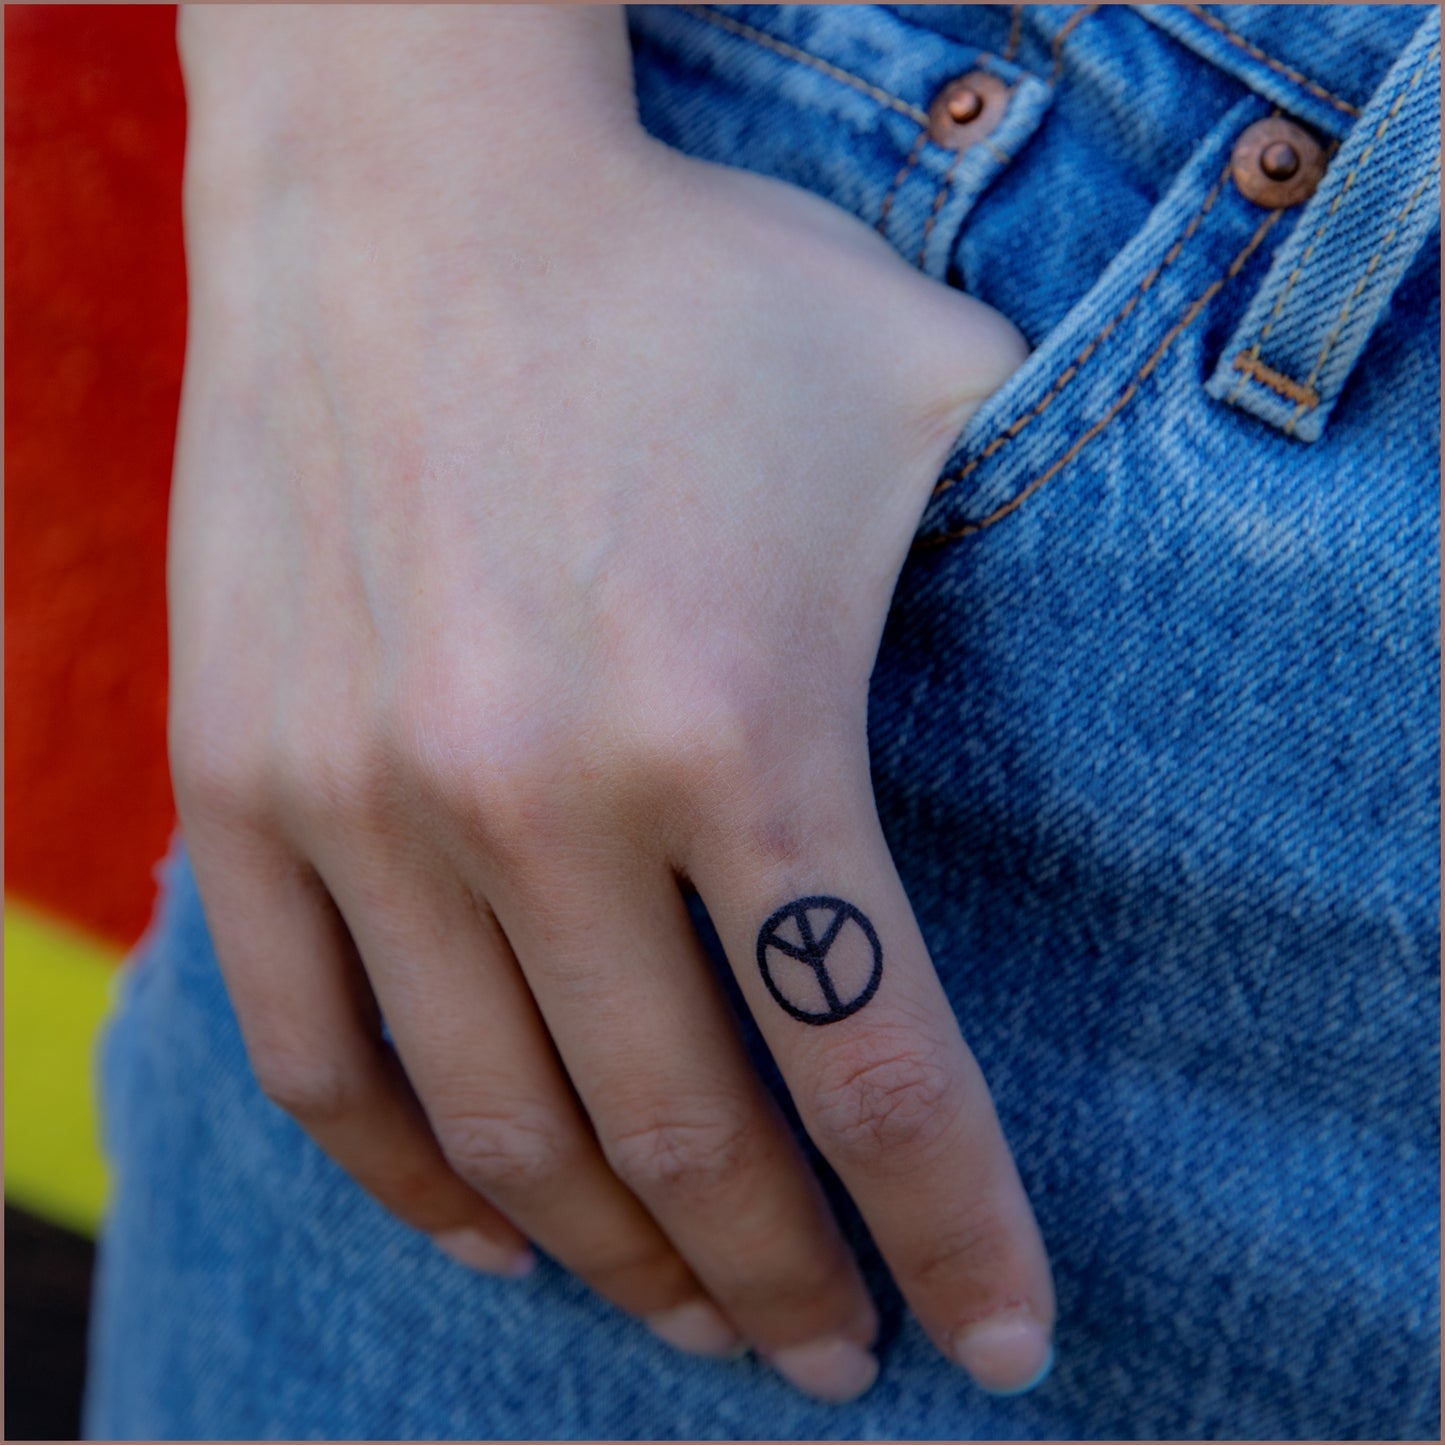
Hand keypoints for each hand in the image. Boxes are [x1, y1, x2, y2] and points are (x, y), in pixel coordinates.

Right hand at [170, 8, 1053, 1402]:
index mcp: (735, 721)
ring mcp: (365, 802)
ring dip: (618, 1266)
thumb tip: (1112, 678)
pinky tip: (494, 1231)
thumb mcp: (921, 386)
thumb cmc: (678, 286)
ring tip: (695, 1321)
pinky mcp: (245, 783)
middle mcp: (536, 795)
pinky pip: (315, 1051)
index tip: (1001, 1339)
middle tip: (840, 1357)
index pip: (873, 1063)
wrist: (408, 191)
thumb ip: (1032, 551)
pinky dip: (410, 1175)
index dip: (952, 1230)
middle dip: (789, 1286)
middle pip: (688, 1142)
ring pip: (504, 1132)